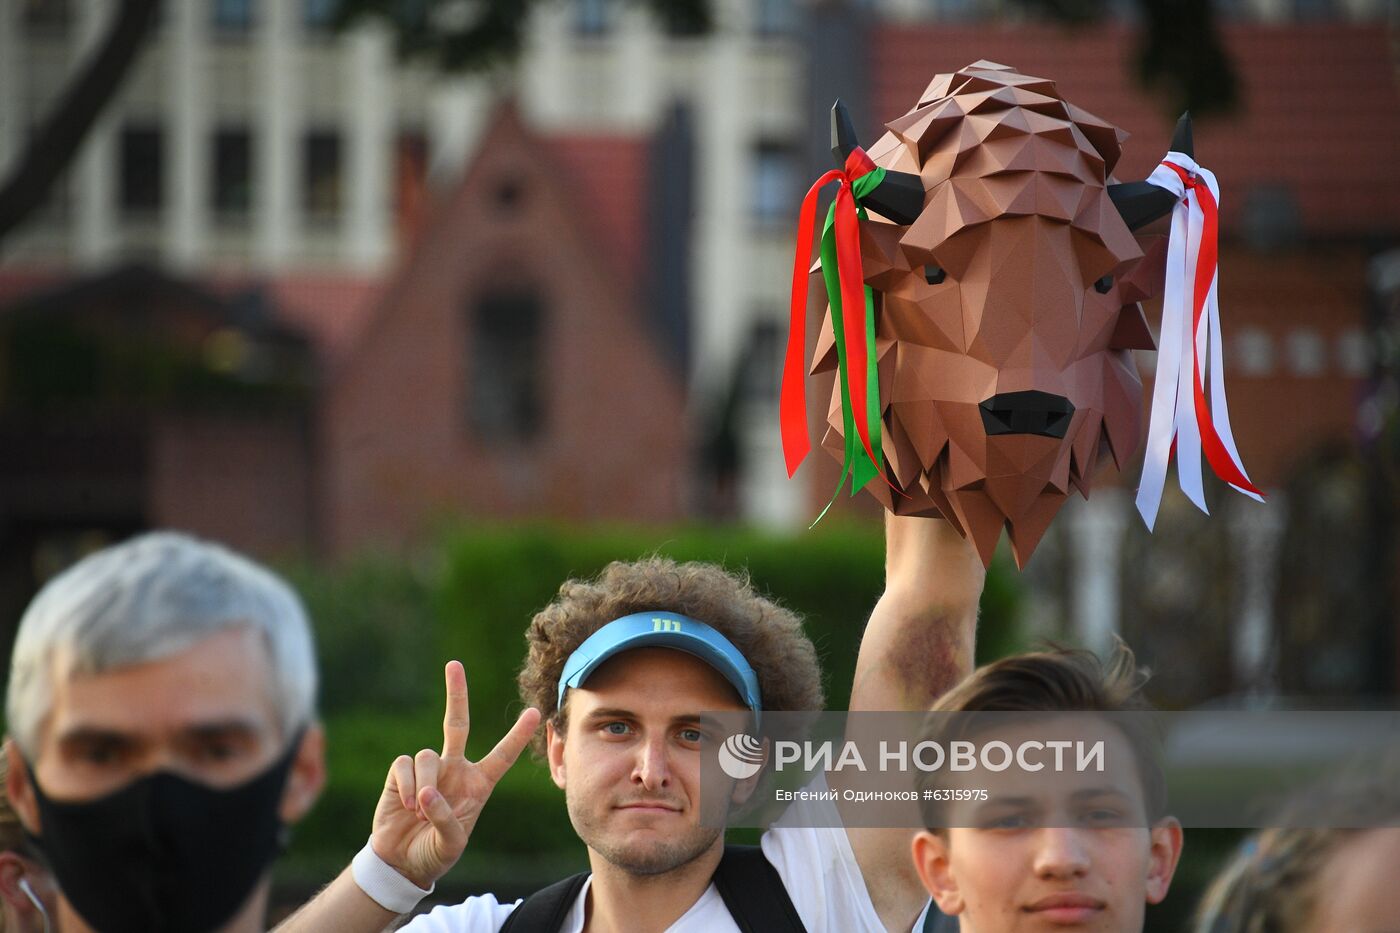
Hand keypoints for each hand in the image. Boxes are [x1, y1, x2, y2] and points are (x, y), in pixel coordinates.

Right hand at [369, 660, 540, 887]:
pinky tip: (407, 805)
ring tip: (420, 811)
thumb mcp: (451, 843)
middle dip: (455, 693)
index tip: (536, 713)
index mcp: (478, 785)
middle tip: (454, 664)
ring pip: (428, 755)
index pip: (501, 756)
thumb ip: (445, 819)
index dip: (518, 736)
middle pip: (456, 723)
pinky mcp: (401, 773)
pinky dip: (407, 785)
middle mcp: (454, 769)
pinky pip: (405, 764)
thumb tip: (428, 792)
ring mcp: (428, 768)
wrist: (402, 861)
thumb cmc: (435, 851)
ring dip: (425, 782)